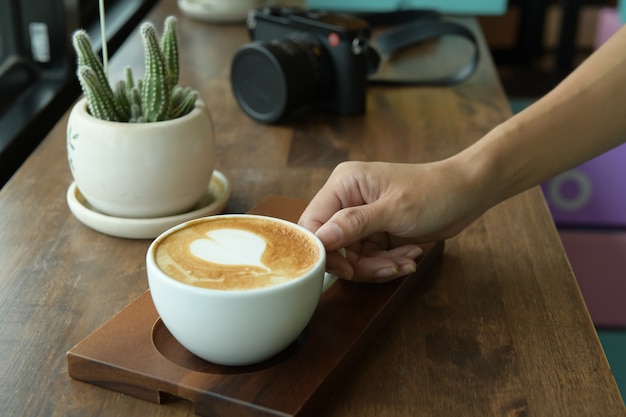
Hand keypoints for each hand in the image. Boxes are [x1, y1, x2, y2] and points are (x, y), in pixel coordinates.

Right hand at [299, 160, 485, 281]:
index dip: (325, 250)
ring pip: (353, 257)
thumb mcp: (394, 209)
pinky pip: (370, 258)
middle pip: (334, 246)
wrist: (467, 193)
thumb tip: (322, 238)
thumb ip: (354, 223)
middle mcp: (348, 200)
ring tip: (406, 260)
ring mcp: (361, 218)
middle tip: (386, 268)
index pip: (314, 223)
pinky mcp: (375, 232)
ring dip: (379, 266)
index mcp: (344, 184)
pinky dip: (389, 263)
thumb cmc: (433, 191)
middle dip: (360, 264)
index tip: (346, 269)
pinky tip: (410, 255)